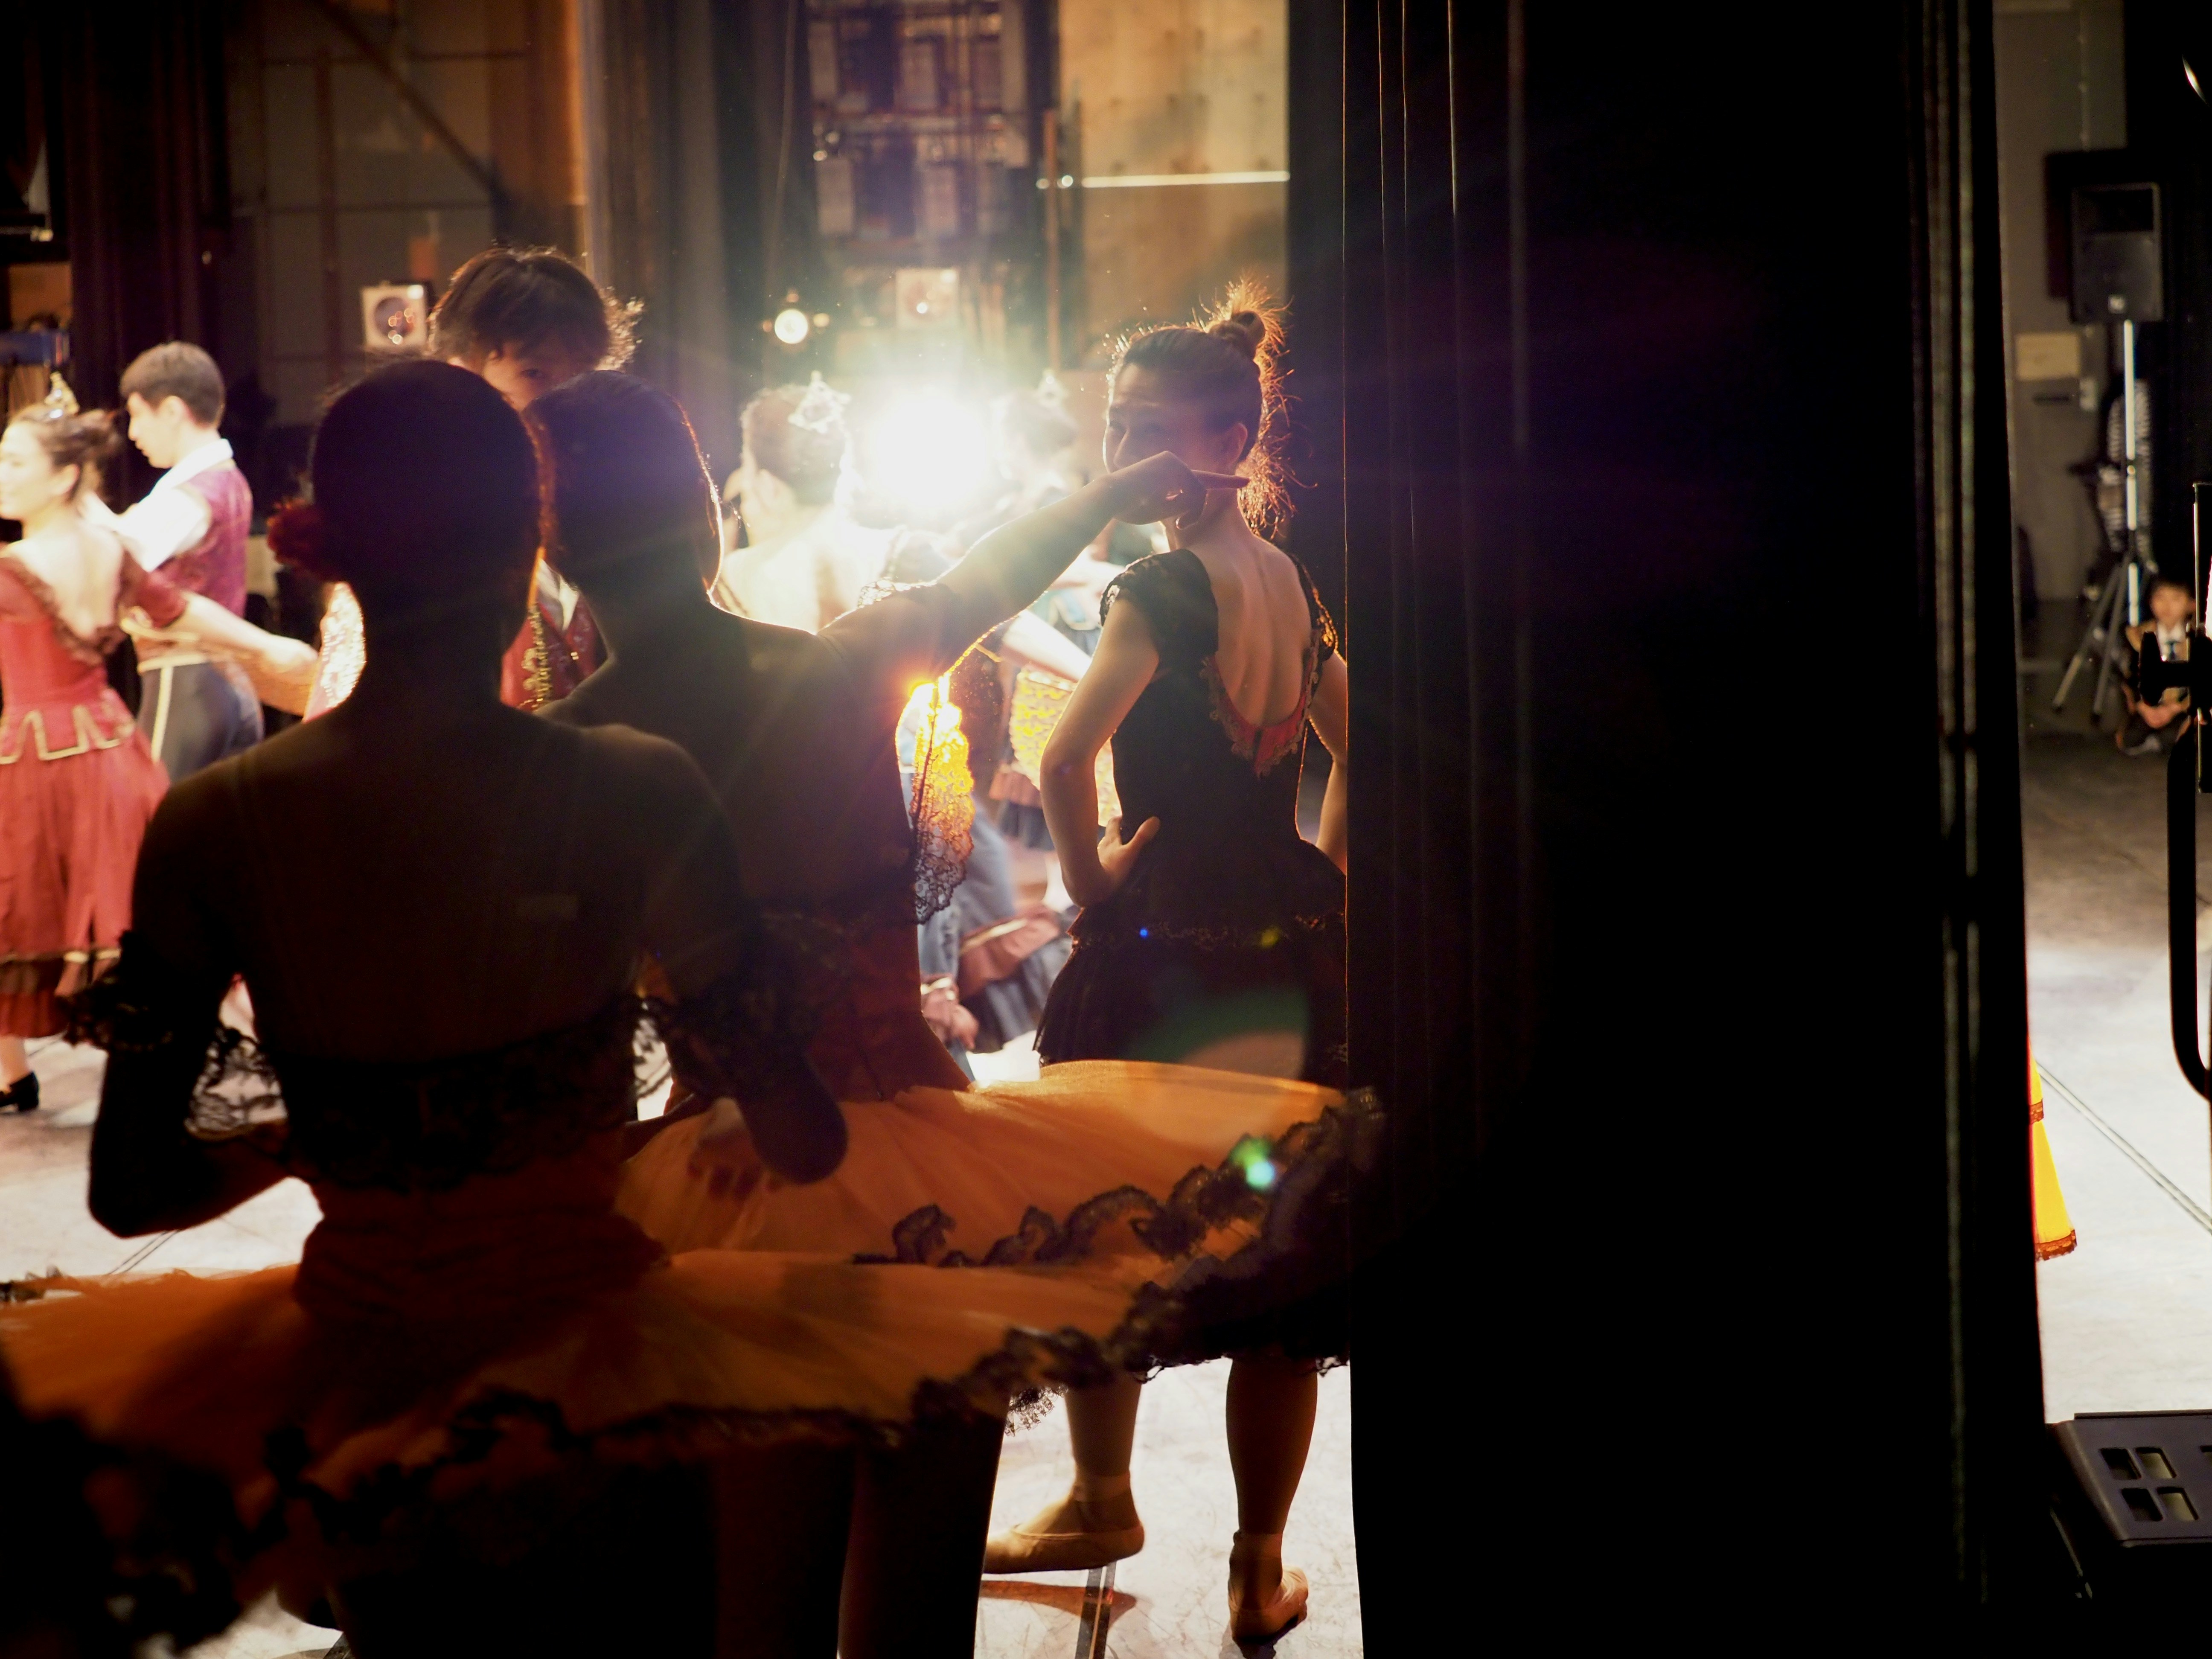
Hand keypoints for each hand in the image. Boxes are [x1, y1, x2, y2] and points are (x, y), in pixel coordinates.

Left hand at [1072, 814, 1158, 904]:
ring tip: (1124, 853)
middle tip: (1130, 836)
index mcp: (1110, 839)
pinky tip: (1113, 868)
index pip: (1113, 822)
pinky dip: (1108, 861)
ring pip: (1105, 848)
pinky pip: (1102, 861)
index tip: (1129, 818)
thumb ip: (1141, 838)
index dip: (1121, 818)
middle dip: (1118, 833)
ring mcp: (1096, 858)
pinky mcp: (1092, 869)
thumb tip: (1154, 820)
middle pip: (1109, 835)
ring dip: (1113, 848)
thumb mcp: (1129, 853)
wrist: (1089, 888)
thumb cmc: (1110, 869)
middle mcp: (1101, 845)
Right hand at [1106, 451, 1244, 530]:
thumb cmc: (1129, 507)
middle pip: (1200, 492)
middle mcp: (1174, 464)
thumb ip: (1179, 506)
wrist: (1110, 497)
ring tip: (1169, 517)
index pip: (1204, 479)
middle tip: (1182, 526)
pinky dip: (1183, 504)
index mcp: (1172, 476)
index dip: (1226, 481)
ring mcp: (1174, 461)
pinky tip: (1159, 500)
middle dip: (1194, 513)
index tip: (1246, 482)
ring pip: (1197, 492)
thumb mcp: (1159, 510)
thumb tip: (1193, 510)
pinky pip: (1192, 489)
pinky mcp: (1173, 462)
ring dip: (1188, 511)